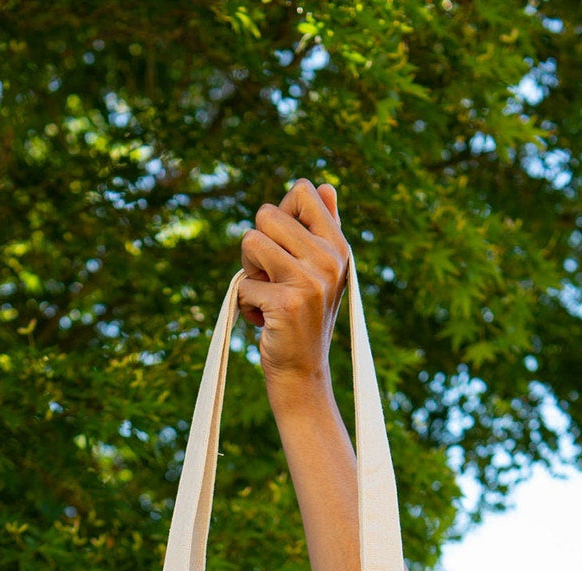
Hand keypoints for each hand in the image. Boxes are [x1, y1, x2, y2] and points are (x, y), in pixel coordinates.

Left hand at [238, 178, 348, 397]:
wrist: (302, 373)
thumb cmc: (304, 318)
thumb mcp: (320, 271)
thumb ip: (322, 228)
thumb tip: (325, 186)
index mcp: (338, 246)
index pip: (303, 190)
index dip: (279, 213)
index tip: (282, 245)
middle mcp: (329, 259)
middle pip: (266, 214)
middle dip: (256, 246)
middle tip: (269, 276)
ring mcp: (310, 281)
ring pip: (250, 241)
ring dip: (248, 272)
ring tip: (266, 295)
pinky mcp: (287, 303)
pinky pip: (243, 285)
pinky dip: (245, 305)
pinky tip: (263, 321)